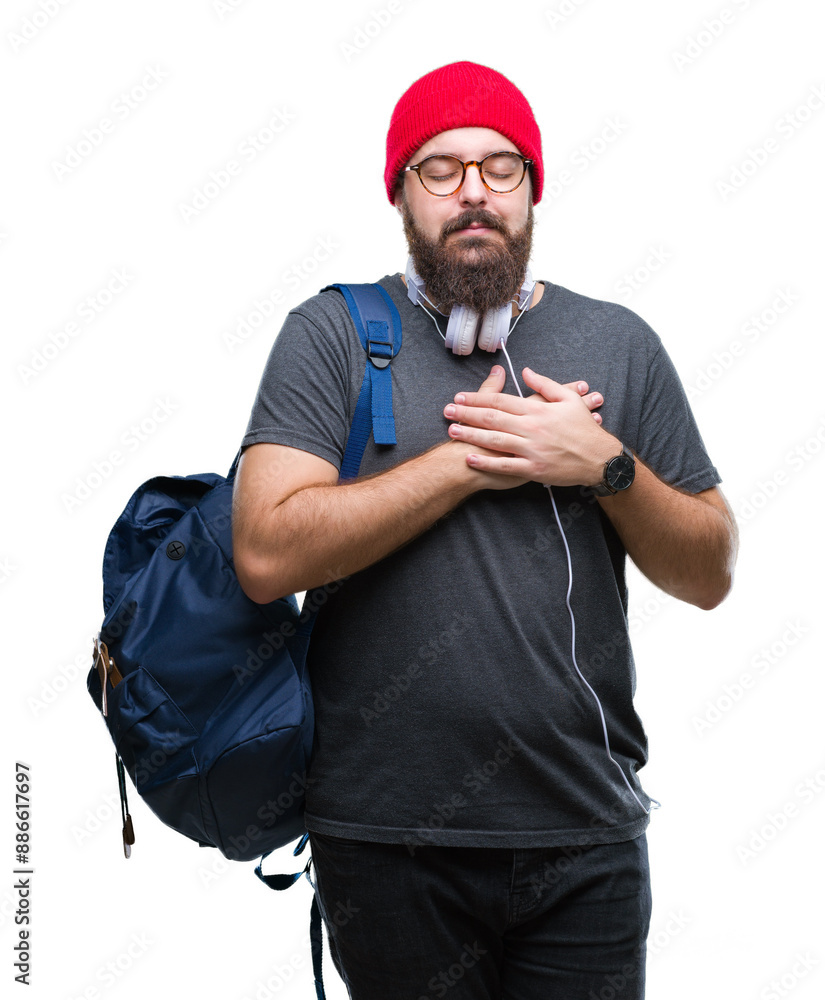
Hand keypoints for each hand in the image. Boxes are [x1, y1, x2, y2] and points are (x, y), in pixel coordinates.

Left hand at [444, 367, 617, 486]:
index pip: (501, 400)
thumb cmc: (583, 428)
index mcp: (537, 410)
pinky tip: (470, 457)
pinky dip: (486, 462)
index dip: (477, 397)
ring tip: (452, 430)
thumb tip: (524, 371)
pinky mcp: (533, 469)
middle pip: (492, 418)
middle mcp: (531, 428)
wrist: (599, 458)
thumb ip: (544, 384)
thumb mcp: (568, 399)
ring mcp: (531, 449)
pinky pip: (505, 465)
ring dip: (471, 435)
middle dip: (467, 413)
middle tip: (447, 410)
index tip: (460, 396)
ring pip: (495, 440)